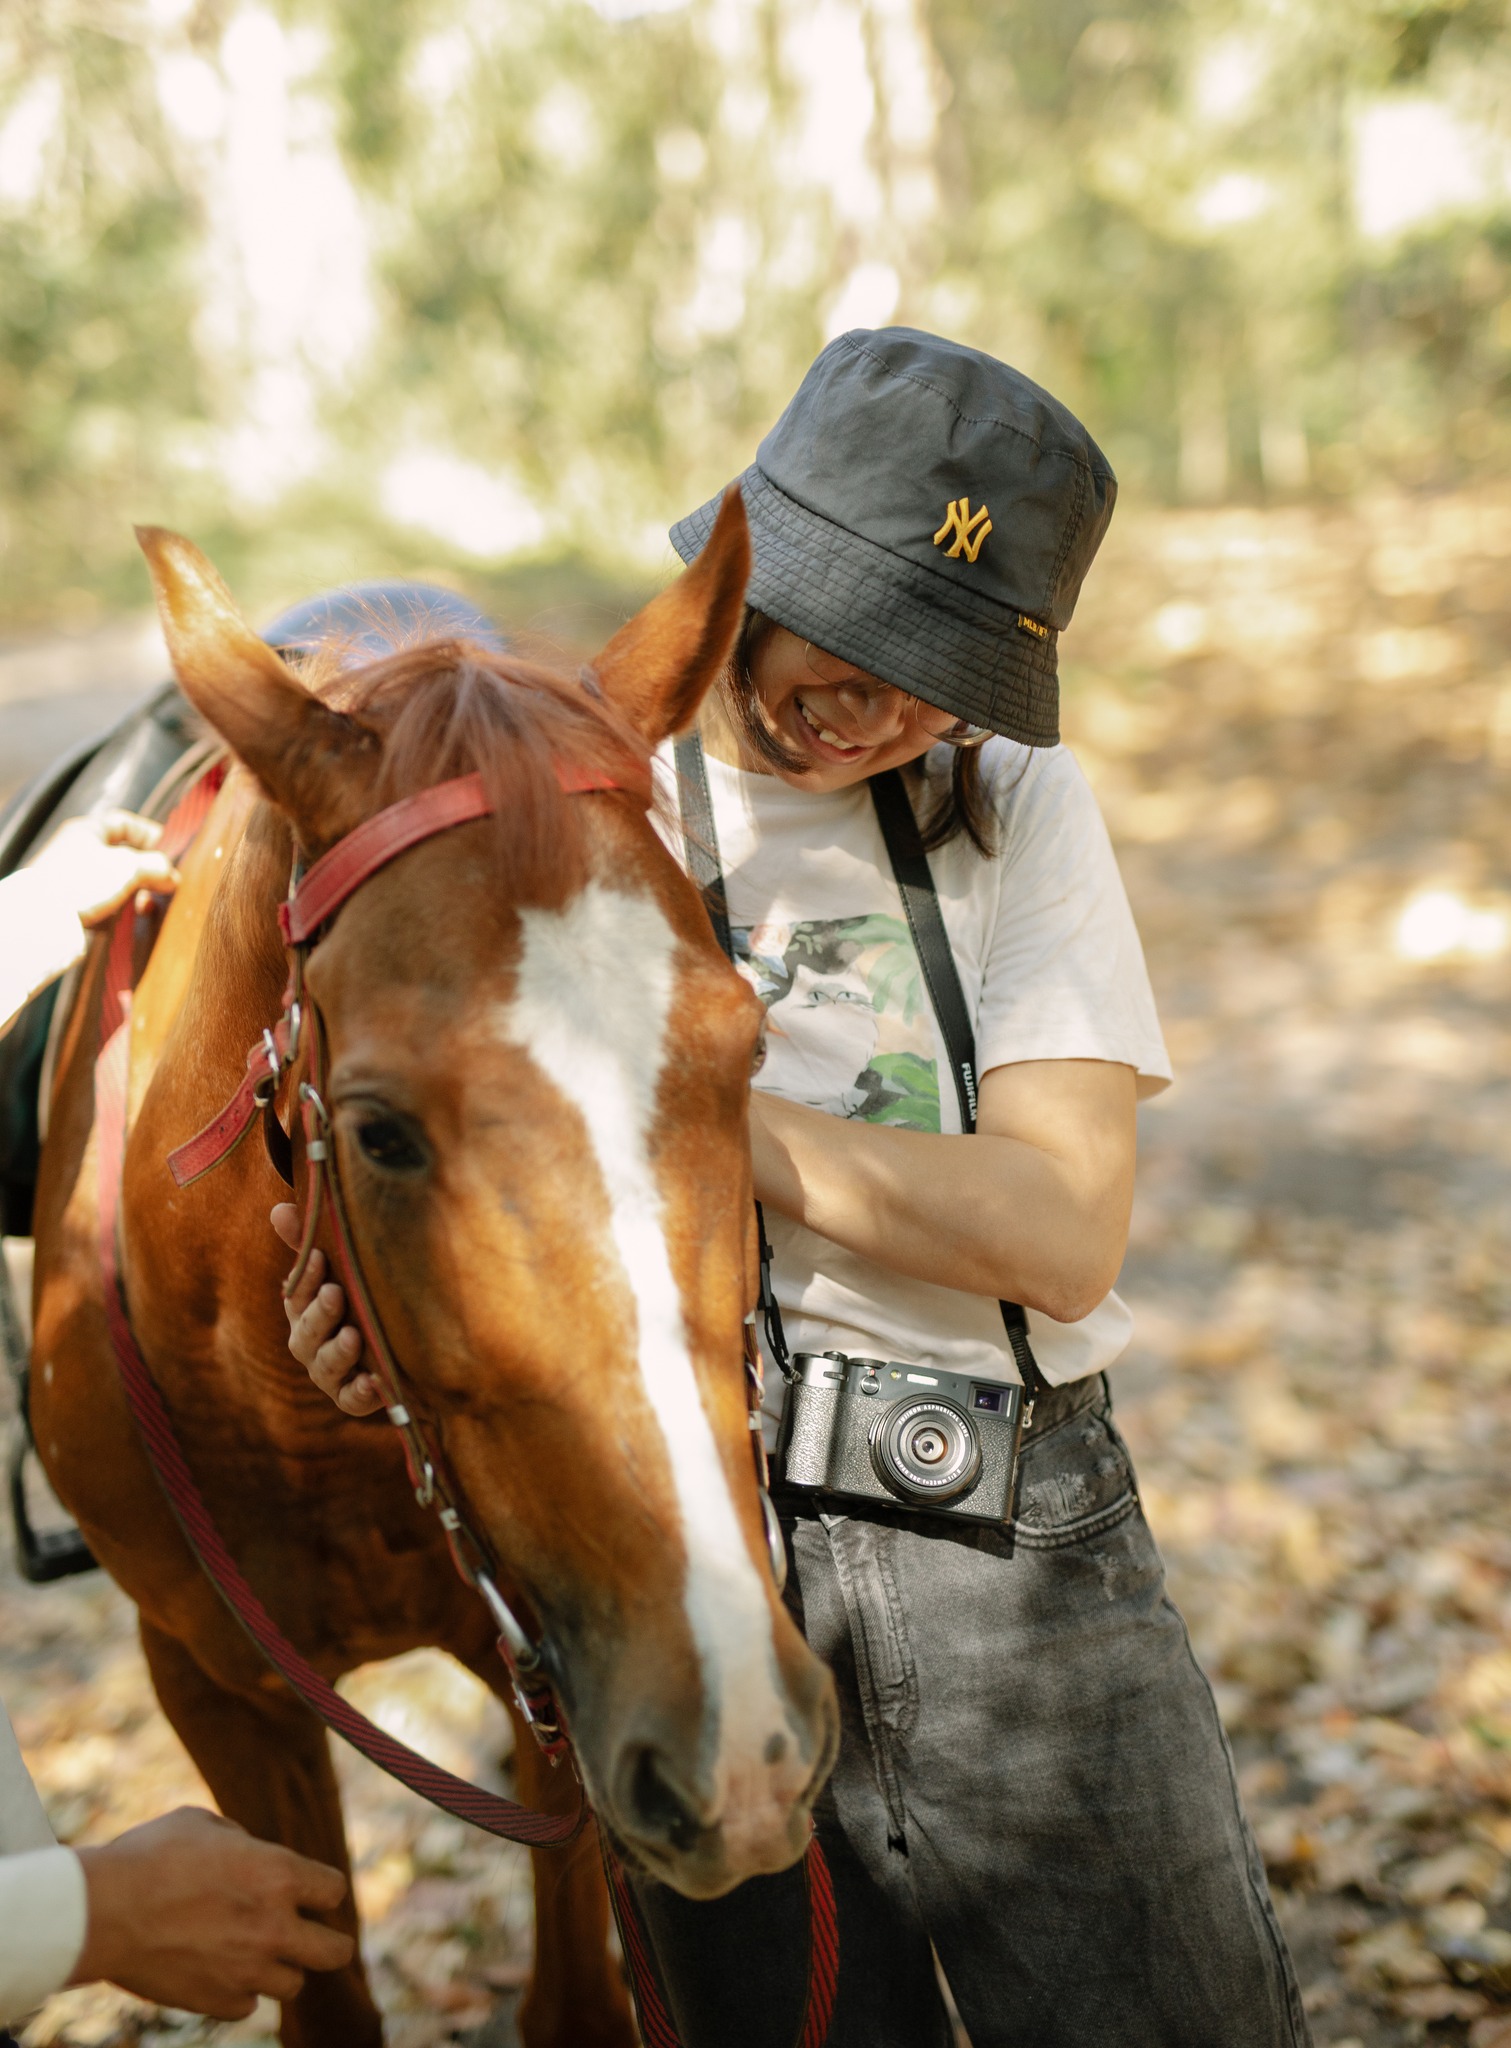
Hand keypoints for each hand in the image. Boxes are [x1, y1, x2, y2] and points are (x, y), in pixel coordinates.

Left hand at [30, 810, 179, 927]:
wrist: (41, 919)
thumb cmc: (83, 882)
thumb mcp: (127, 867)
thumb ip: (155, 866)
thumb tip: (172, 876)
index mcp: (89, 831)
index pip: (126, 823)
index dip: (150, 834)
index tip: (170, 853)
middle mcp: (81, 851)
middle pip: (124, 856)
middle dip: (147, 873)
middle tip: (163, 887)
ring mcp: (76, 878)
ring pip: (117, 883)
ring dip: (135, 896)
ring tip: (143, 909)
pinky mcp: (73, 904)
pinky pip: (104, 904)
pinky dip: (118, 911)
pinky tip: (124, 920)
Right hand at [71, 1806, 353, 2020]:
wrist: (102, 1912)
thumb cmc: (150, 1857)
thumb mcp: (203, 1824)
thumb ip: (240, 1841)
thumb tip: (249, 1852)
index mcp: (278, 1874)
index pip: (333, 1891)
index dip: (321, 1890)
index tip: (308, 1893)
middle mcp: (274, 1926)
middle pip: (335, 1952)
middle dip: (330, 1944)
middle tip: (315, 1939)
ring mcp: (248, 1970)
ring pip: (293, 1984)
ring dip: (277, 1968)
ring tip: (252, 1953)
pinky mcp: (218, 2002)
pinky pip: (247, 2005)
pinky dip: (238, 1991)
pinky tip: (217, 1971)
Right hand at [271, 1204, 383, 1415]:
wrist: (397, 1338)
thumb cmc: (359, 1293)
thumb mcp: (338, 1266)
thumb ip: (308, 1240)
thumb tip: (279, 1209)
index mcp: (303, 1310)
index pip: (297, 1294)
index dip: (306, 1278)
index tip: (322, 1258)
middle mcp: (311, 1343)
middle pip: (306, 1334)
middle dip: (319, 1314)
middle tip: (336, 1293)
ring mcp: (331, 1372)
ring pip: (325, 1367)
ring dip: (337, 1352)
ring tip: (353, 1336)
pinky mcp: (353, 1396)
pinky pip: (352, 1400)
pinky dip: (361, 1394)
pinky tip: (375, 1383)